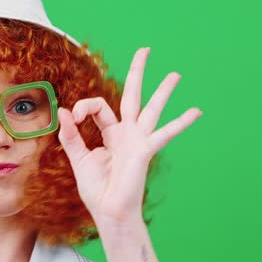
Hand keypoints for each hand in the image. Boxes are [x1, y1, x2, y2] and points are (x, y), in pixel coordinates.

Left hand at [56, 47, 202, 224]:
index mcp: (110, 134)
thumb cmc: (97, 190)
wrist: (110, 212)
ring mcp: (138, 140)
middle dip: (138, 72)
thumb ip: (72, 135)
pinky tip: (197, 111)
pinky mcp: (144, 150)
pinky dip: (181, 122)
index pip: (98, 107)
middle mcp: (126, 133)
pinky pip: (164, 133)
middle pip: (132, 95)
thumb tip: (64, 110)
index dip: (83, 107)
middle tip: (145, 50)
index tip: (72, 118)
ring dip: (163, 91)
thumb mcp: (78, 159)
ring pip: (151, 108)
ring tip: (175, 74)